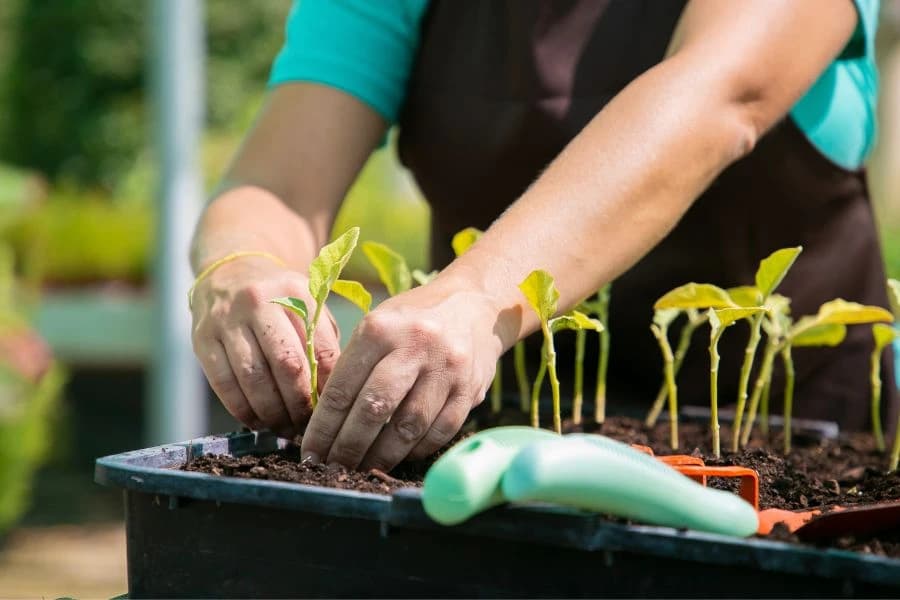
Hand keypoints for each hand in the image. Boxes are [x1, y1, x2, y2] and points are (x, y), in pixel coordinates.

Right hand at [191, 256, 340, 436]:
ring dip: (272, 413)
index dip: (328, 386)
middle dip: (300, 405)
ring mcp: (227, 319)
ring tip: (285, 429)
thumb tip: (333, 394)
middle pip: (287, 365)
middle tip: (307, 426)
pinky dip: (243, 410)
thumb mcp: (309, 306)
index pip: (320, 348)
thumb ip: (323, 341)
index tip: (332, 408)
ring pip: (254, 379)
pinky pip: (224, 384)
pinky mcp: (201, 338)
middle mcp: (260, 301)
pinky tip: (258, 421)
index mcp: (296, 293)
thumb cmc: (281, 301)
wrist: (230, 273)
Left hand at [300, 279, 505, 470]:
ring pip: (408, 427)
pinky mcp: (470, 388)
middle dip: (348, 447)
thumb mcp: (377, 326)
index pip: (342, 389)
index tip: (310, 453)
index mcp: (380, 329)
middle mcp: (414, 345)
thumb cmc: (412, 321)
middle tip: (333, 468)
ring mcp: (446, 368)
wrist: (473, 304)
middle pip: (373, 410)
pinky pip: (440, 431)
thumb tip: (324, 422)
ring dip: (382, 456)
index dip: (323, 428)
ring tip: (363, 469)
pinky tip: (401, 456)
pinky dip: (417, 450)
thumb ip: (353, 366)